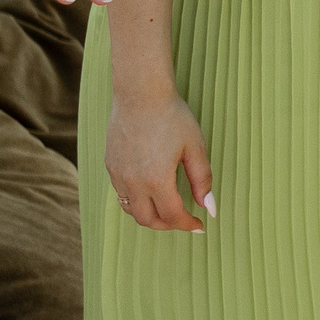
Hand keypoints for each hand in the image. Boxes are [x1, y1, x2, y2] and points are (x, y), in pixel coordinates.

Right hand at [104, 86, 212, 232]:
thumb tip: (209, 208)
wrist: (140, 94)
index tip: (199, 225)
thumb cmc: (172, 117)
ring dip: (150, 215)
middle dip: (168, 225)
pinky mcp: (110, 165)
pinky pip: (121, 194)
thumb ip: (202, 180)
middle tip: (184, 221)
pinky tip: (151, 193)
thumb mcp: (195, 148)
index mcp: (156, 180)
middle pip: (147, 220)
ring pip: (131, 210)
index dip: (187, 224)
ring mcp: (117, 174)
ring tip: (168, 210)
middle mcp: (132, 182)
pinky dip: (136, 202)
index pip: (172, 216)